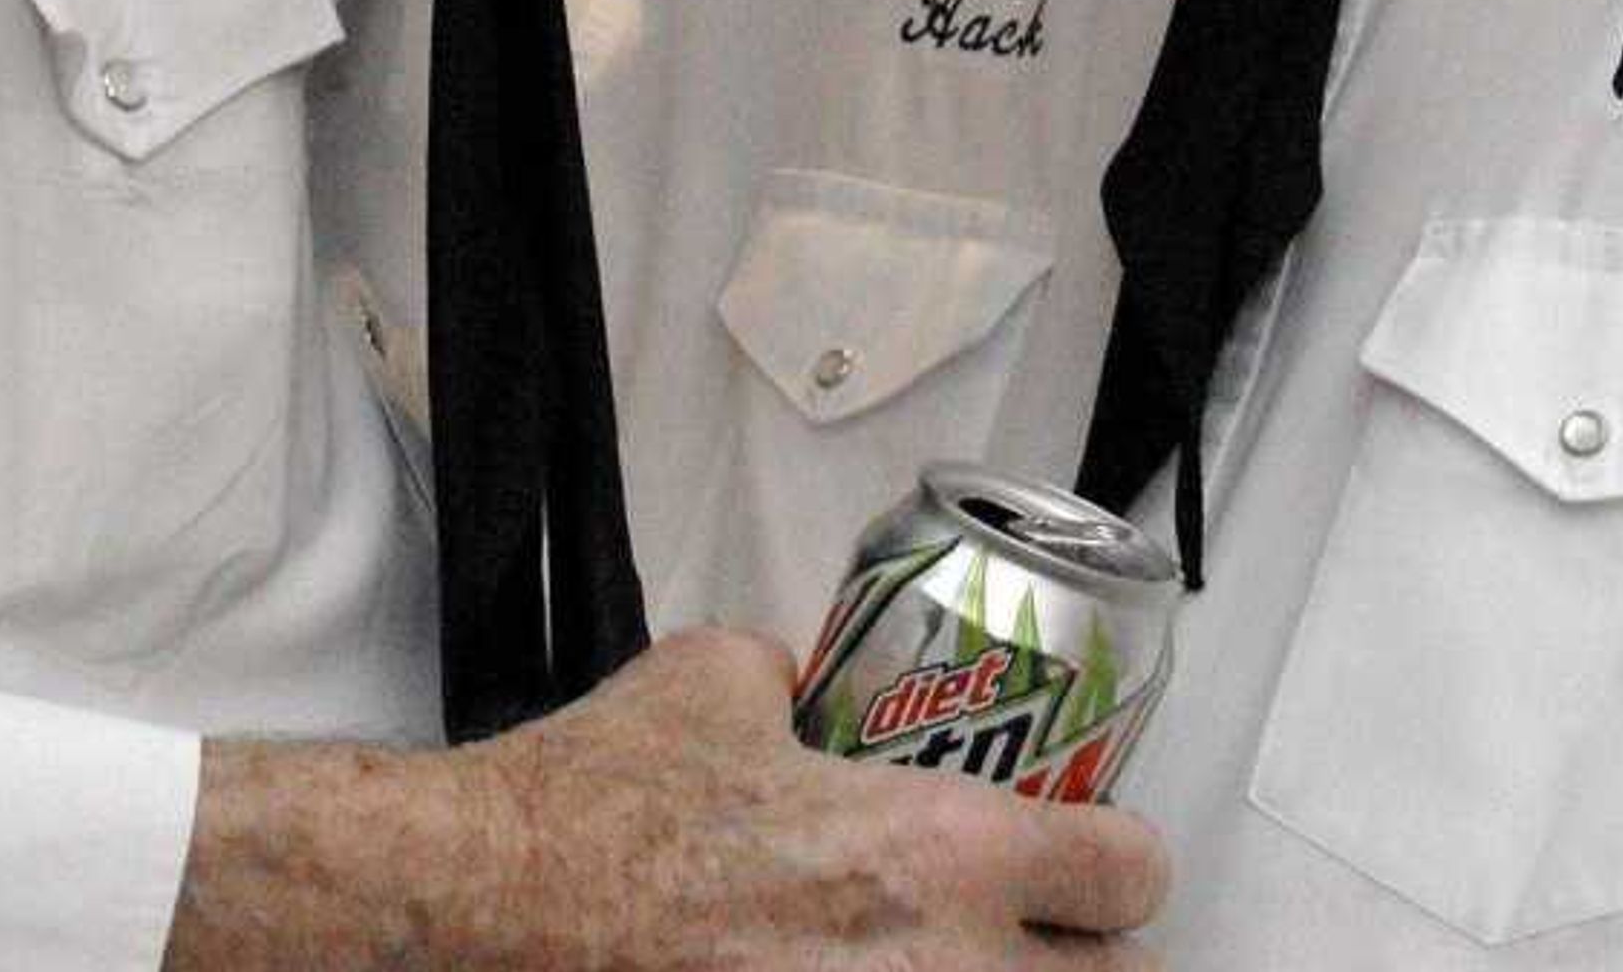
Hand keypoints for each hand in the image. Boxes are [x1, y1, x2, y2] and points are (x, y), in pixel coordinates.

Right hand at [165, 628, 1170, 969]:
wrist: (493, 908)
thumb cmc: (602, 803)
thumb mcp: (720, 680)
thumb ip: (799, 684)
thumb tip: (810, 688)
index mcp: (944, 852)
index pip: (1129, 875)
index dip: (1123, 863)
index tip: (1101, 862)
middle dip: (1097, 966)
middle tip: (1057, 948)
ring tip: (960, 970)